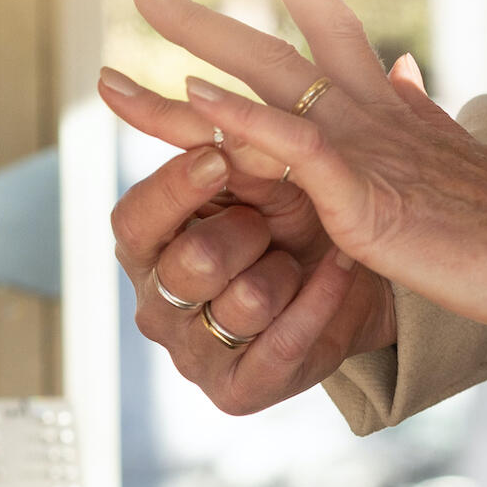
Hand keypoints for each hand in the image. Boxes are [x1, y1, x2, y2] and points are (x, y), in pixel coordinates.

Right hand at [97, 68, 396, 415]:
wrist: (353, 276)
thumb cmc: (289, 216)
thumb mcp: (263, 175)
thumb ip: (228, 146)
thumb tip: (204, 94)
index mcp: (145, 245)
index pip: (134, 218)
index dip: (174, 190)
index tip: (217, 159)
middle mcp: (155, 304)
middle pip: (190, 264)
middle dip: (247, 233)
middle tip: (271, 224)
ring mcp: (190, 353)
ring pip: (243, 304)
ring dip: (287, 271)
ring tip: (300, 259)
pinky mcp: (233, 391)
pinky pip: (280, 344)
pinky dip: (320, 301)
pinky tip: (340, 270)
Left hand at [129, 0, 486, 340]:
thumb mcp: (455, 154)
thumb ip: (419, 112)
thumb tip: (404, 69)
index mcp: (387, 108)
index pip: (334, 26)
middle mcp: (369, 111)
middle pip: (275, 47)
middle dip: (203, 19)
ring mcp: (362, 147)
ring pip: (267, 82)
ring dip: (197, 50)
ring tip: (138, 24)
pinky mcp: (361, 194)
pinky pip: (291, 144)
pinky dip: (241, 118)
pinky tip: (194, 92)